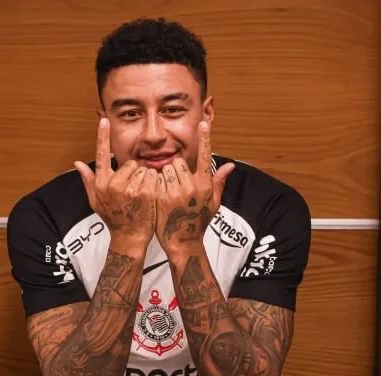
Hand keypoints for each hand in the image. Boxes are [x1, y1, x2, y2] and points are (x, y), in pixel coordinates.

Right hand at [74, 118, 157, 252]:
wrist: (130, 237)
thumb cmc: (114, 219)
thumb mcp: (95, 201)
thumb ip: (88, 180)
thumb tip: (77, 163)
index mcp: (101, 184)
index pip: (100, 154)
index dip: (102, 135)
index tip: (103, 119)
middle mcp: (112, 184)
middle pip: (130, 163)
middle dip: (135, 173)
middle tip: (133, 191)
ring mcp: (129, 189)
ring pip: (143, 169)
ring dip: (146, 179)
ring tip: (141, 196)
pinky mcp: (144, 193)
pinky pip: (153, 177)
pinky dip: (154, 185)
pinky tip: (150, 197)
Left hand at [155, 121, 233, 255]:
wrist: (182, 242)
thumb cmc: (198, 222)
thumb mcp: (213, 204)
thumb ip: (219, 182)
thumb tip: (230, 165)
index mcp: (205, 186)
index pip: (205, 156)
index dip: (205, 138)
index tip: (203, 123)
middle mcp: (192, 187)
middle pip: (178, 162)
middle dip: (175, 170)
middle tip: (175, 186)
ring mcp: (176, 192)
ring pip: (166, 169)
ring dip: (165, 177)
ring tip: (167, 193)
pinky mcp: (161, 197)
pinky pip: (155, 179)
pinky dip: (155, 185)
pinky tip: (159, 197)